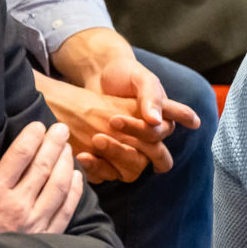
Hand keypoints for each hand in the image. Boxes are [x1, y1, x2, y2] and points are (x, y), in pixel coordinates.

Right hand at [0, 121, 84, 233]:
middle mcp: (17, 206)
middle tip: (61, 129)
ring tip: (67, 148)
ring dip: (65, 163)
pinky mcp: (47, 236)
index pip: (19, 156)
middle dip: (54, 144)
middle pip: (42, 166)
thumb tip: (3, 155)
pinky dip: (73, 190)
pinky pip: (66, 208)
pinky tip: (76, 176)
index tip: (38, 126)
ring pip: (57, 185)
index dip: (32, 137)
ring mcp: (35, 222)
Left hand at [45, 30, 199, 181]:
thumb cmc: (125, 74)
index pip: (157, 136)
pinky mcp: (113, 158)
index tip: (113, 119)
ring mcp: (133, 150)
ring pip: (131, 170)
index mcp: (164, 122)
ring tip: (91, 142)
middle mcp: (152, 140)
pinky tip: (82, 156)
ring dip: (111, 158)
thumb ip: (151, 97)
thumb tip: (156, 121)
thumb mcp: (140, 79)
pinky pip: (110, 173)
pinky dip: (97, 167)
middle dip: (123, 151)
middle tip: (99, 138)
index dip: (137, 131)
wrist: (99, 75)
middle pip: (148, 159)